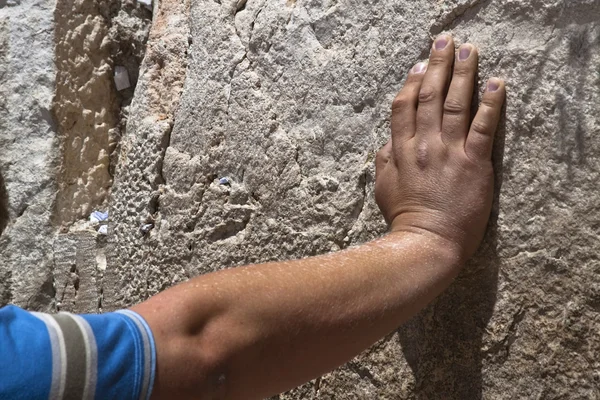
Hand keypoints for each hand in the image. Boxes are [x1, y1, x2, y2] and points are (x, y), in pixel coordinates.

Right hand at [375, 35, 505, 260]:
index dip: (411, 82)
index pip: (404, 107)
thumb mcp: (383, 187)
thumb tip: (387, 141)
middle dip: (437, 65)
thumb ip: (384, 160)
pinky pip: (483, 128)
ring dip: (463, 74)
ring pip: (456, 104)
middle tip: (445, 43)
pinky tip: (496, 84)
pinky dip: (490, 104)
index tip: (419, 64)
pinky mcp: (474, 164)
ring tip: (469, 51)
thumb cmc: (405, 217)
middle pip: (430, 96)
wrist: (426, 242)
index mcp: (401, 150)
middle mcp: (424, 144)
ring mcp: (449, 152)